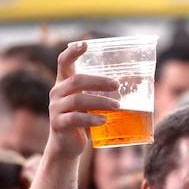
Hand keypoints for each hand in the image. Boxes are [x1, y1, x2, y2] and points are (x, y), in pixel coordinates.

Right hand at [48, 42, 119, 159]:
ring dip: (100, 101)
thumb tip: (133, 83)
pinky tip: (104, 120)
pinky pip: (75, 118)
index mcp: (63, 84)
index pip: (64, 62)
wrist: (67, 145)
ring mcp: (56, 108)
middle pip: (77, 80)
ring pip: (78, 99)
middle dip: (98, 81)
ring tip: (117, 106)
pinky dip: (91, 119)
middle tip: (116, 85)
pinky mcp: (59, 124)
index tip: (85, 43)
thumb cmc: (82, 121)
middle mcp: (56, 93)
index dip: (73, 52)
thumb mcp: (90, 104)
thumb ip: (100, 94)